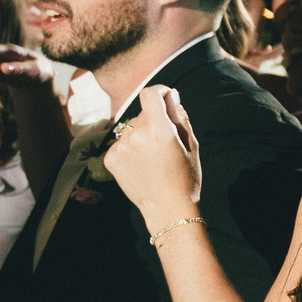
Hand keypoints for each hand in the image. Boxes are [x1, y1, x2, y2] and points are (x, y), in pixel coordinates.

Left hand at [103, 85, 202, 223]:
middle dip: (154, 120)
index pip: (150, 95)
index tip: (166, 97)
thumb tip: (171, 96)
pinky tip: (141, 164)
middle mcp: (136, 136)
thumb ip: (179, 116)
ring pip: (131, 128)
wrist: (167, 209)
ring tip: (152, 158)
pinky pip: (121, 142)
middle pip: (143, 114)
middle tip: (165, 143)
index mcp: (160, 131)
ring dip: (141, 135)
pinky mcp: (110, 158)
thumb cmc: (185, 177)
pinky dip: (130, 148)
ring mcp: (120, 147)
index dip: (159, 92)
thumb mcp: (191, 145)